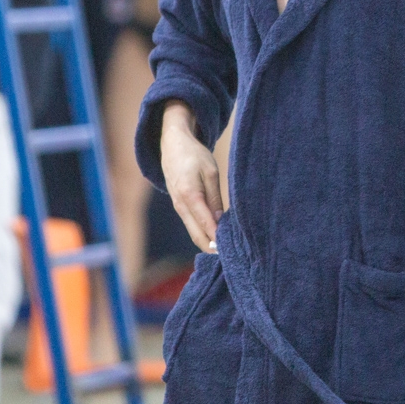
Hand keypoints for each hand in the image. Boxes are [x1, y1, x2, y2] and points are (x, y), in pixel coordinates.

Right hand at [160, 101, 222, 251]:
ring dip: (208, 243)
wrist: (173, 145)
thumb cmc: (194, 156)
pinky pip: (192, 225)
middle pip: (197, 236)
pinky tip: (216, 238)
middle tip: (232, 258)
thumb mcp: (210, 172)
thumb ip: (215, 198)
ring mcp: (178, 208)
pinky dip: (203, 234)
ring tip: (227, 251)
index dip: (218, 240)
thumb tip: (220, 222)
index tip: (231, 251)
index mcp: (189, 196)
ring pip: (194, 233)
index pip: (205, 225)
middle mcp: (181, 206)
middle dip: (213, 248)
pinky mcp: (179, 207)